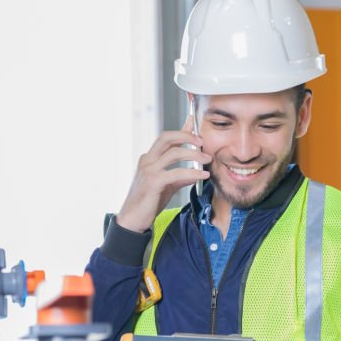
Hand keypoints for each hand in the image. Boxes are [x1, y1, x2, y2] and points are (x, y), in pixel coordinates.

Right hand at [116, 115, 211, 231]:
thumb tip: (196, 173)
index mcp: (149, 158)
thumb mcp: (167, 186)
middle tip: (202, 141)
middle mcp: (147, 160)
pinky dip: (192, 172)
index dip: (181, 129)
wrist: (133, 219)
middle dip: (186, 135)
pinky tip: (203, 175)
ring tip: (207, 159)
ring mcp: (148, 170)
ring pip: (173, 153)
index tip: (194, 121)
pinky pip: (176, 173)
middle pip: (166, 137)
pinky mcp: (153, 182)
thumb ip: (180, 177)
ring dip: (193, 154)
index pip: (166, 138)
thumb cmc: (149, 202)